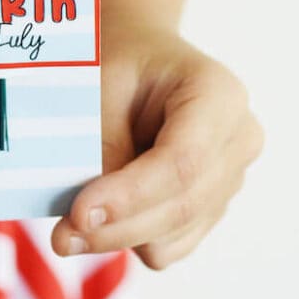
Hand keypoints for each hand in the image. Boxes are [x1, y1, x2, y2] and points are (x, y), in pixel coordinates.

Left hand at [51, 21, 263, 268]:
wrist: (141, 54)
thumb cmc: (122, 58)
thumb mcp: (104, 81)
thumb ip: (102, 142)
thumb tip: (90, 215)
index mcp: (219, 94)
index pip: (182, 161)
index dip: (131, 195)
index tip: (79, 213)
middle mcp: (238, 138)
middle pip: (182, 205)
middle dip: (117, 227)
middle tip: (60, 236)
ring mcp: (231, 176)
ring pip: (174, 234)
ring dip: (120, 234)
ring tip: (75, 211)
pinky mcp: (213, 206)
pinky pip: (170, 244)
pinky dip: (133, 235)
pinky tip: (109, 204)